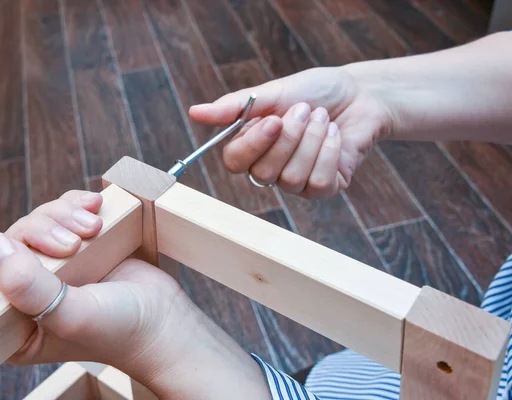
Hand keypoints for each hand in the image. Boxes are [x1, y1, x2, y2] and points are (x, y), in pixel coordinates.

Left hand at [0, 190, 190, 378]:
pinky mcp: (78, 246)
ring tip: (94, 228)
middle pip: (9, 243)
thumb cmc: (121, 330)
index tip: (14, 248)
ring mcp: (54, 267)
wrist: (166, 319)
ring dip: (63, 216)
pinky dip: (77, 204)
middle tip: (73, 244)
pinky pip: (64, 212)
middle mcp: (28, 293)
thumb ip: (31, 288)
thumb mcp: (73, 316)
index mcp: (13, 323)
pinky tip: (96, 208)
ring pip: (37, 221)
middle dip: (40, 233)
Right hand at [189, 67, 393, 198]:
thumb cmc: (315, 91)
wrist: (359, 93)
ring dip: (312, 140)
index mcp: (254, 146)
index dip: (253, 145)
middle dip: (290, 137)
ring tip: (322, 117)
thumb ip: (236, 107)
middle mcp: (272, 168)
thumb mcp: (274, 93)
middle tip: (305, 109)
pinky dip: (329, 151)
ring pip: (293, 178)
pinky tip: (335, 134)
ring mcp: (298, 182)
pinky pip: (319, 182)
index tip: (274, 120)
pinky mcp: (324, 188)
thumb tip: (195, 112)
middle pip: (264, 173)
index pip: (235, 162)